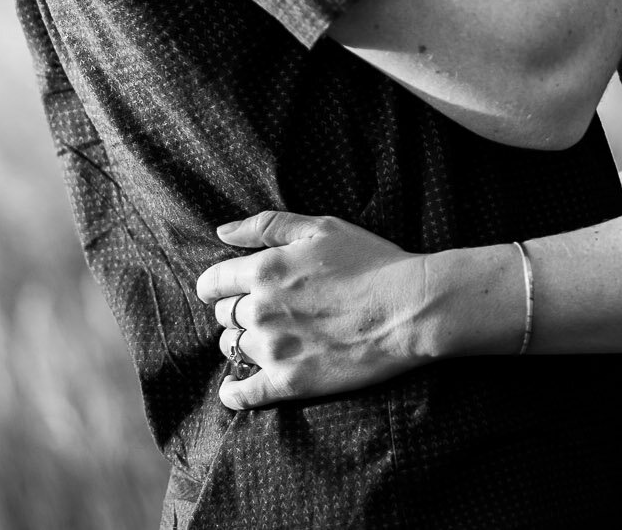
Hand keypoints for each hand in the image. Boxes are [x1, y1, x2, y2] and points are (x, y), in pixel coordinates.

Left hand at [195, 211, 438, 409]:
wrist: (409, 308)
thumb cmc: (370, 262)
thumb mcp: (320, 228)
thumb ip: (266, 226)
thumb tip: (222, 231)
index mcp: (263, 271)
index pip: (213, 282)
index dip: (215, 286)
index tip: (222, 290)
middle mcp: (260, 311)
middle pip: (224, 316)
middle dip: (235, 312)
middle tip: (259, 312)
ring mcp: (273, 349)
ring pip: (233, 349)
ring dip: (242, 343)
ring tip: (264, 341)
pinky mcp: (290, 383)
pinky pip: (244, 395)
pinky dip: (233, 393)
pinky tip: (233, 389)